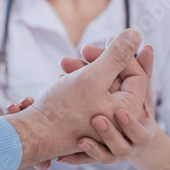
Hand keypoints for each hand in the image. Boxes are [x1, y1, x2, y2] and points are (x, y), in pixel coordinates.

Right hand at [0, 97, 51, 169]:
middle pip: (5, 105)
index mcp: (21, 121)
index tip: (27, 102)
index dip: (25, 102)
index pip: (23, 107)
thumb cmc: (21, 166)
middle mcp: (5, 118)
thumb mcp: (30, 167)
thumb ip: (37, 165)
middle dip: (8, 105)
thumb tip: (45, 164)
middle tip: (12, 109)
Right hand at [4, 28, 149, 167]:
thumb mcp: (91, 77)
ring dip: (83, 70)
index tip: (103, 43)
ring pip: (99, 85)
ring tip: (63, 65)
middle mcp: (117, 118)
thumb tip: (136, 33)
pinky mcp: (85, 119)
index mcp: (127, 110)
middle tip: (79, 52)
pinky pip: (87, 95)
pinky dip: (76, 83)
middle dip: (96, 62)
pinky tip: (61, 78)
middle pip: (116, 79)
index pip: (136, 74)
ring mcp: (100, 120)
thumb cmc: (61, 111)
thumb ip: (116, 55)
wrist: (32, 135)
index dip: (121, 55)